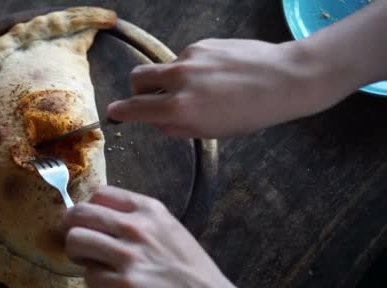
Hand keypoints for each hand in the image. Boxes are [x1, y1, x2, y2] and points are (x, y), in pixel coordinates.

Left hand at [62, 186, 239, 287]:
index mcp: (148, 209)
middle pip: (79, 214)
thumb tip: (101, 217)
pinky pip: (89, 276)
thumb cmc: (190, 267)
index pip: (98, 193)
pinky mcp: (124, 285)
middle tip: (80, 243)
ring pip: (75, 241)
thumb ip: (138, 218)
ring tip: (90, 262)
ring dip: (77, 254)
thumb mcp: (168, 227)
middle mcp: (136, 227)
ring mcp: (129, 256)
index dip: (88, 209)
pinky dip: (95, 281)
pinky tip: (110, 284)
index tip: (90, 223)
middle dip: (72, 229)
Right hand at [107, 38, 347, 137]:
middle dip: (137, 89)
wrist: (285, 80)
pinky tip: (217, 76)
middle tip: (149, 97)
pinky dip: (193, 68)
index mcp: (179, 108)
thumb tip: (159, 121)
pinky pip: (186, 58)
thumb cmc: (251, 114)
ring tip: (201, 88)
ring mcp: (189, 58)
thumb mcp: (212, 132)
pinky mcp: (202, 43)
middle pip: (137, 78)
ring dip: (169, 79)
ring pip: (164, 67)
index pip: (135, 108)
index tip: (114, 112)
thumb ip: (178, 128)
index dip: (120, 111)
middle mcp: (178, 80)